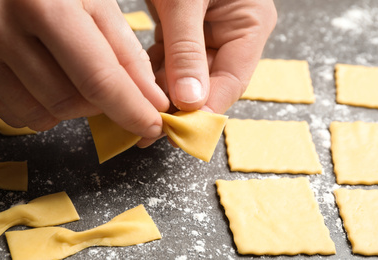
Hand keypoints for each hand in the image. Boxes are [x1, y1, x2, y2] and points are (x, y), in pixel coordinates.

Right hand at [0, 0, 168, 138]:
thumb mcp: (93, 0)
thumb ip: (124, 49)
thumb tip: (152, 99)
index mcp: (44, 6)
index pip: (98, 78)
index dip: (131, 109)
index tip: (152, 125)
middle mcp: (3, 30)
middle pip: (71, 102)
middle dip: (100, 104)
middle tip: (107, 84)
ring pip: (44, 115)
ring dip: (71, 107)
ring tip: (71, 74)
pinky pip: (18, 115)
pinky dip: (43, 108)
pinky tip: (44, 80)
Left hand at [146, 0, 276, 113]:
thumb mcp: (184, 2)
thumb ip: (186, 50)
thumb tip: (190, 101)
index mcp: (250, 25)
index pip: (232, 81)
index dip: (208, 109)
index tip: (183, 130)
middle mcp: (232, 34)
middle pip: (209, 83)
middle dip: (181, 102)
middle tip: (156, 122)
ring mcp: (207, 35)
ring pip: (187, 76)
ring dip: (164, 88)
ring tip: (143, 102)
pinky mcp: (183, 33)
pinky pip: (172, 62)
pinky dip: (156, 70)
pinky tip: (140, 79)